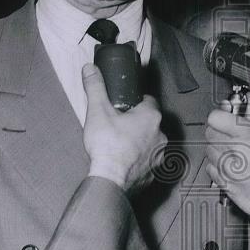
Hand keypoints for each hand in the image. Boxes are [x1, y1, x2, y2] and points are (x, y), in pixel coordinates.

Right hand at [82, 63, 165, 192]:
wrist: (110, 180)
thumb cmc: (107, 145)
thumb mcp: (98, 110)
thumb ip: (95, 87)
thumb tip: (90, 69)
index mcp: (151, 117)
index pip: (148, 101)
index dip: (135, 100)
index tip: (123, 103)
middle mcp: (160, 135)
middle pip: (149, 122)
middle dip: (136, 121)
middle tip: (117, 123)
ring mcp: (158, 156)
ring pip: (150, 142)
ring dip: (139, 141)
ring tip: (119, 143)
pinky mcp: (153, 173)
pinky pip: (147, 161)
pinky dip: (138, 159)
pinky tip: (123, 160)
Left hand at [205, 98, 249, 218]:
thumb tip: (249, 106)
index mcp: (247, 135)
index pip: (215, 117)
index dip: (221, 115)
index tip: (226, 116)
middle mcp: (234, 151)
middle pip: (209, 132)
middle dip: (219, 130)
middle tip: (232, 133)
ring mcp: (227, 169)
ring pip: (209, 150)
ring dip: (218, 148)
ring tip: (234, 151)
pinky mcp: (225, 184)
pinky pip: (211, 169)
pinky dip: (218, 166)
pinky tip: (231, 166)